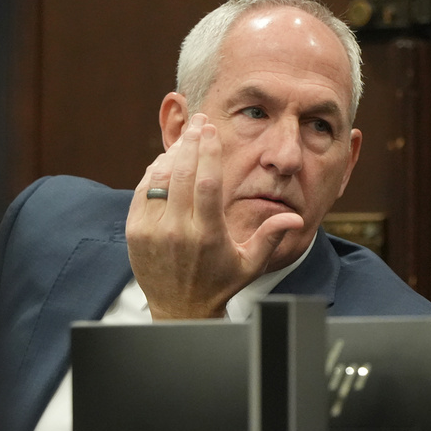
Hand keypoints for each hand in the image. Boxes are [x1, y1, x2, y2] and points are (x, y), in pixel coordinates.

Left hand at [126, 113, 303, 319]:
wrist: (179, 309)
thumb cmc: (221, 284)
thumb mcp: (251, 263)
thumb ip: (271, 236)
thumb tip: (295, 217)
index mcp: (208, 236)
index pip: (206, 184)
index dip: (208, 152)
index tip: (211, 131)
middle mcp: (177, 231)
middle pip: (182, 174)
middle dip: (191, 142)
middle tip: (199, 121)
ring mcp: (152, 230)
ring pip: (160, 179)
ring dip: (173, 154)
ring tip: (186, 137)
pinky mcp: (135, 231)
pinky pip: (144, 191)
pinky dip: (155, 171)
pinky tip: (169, 159)